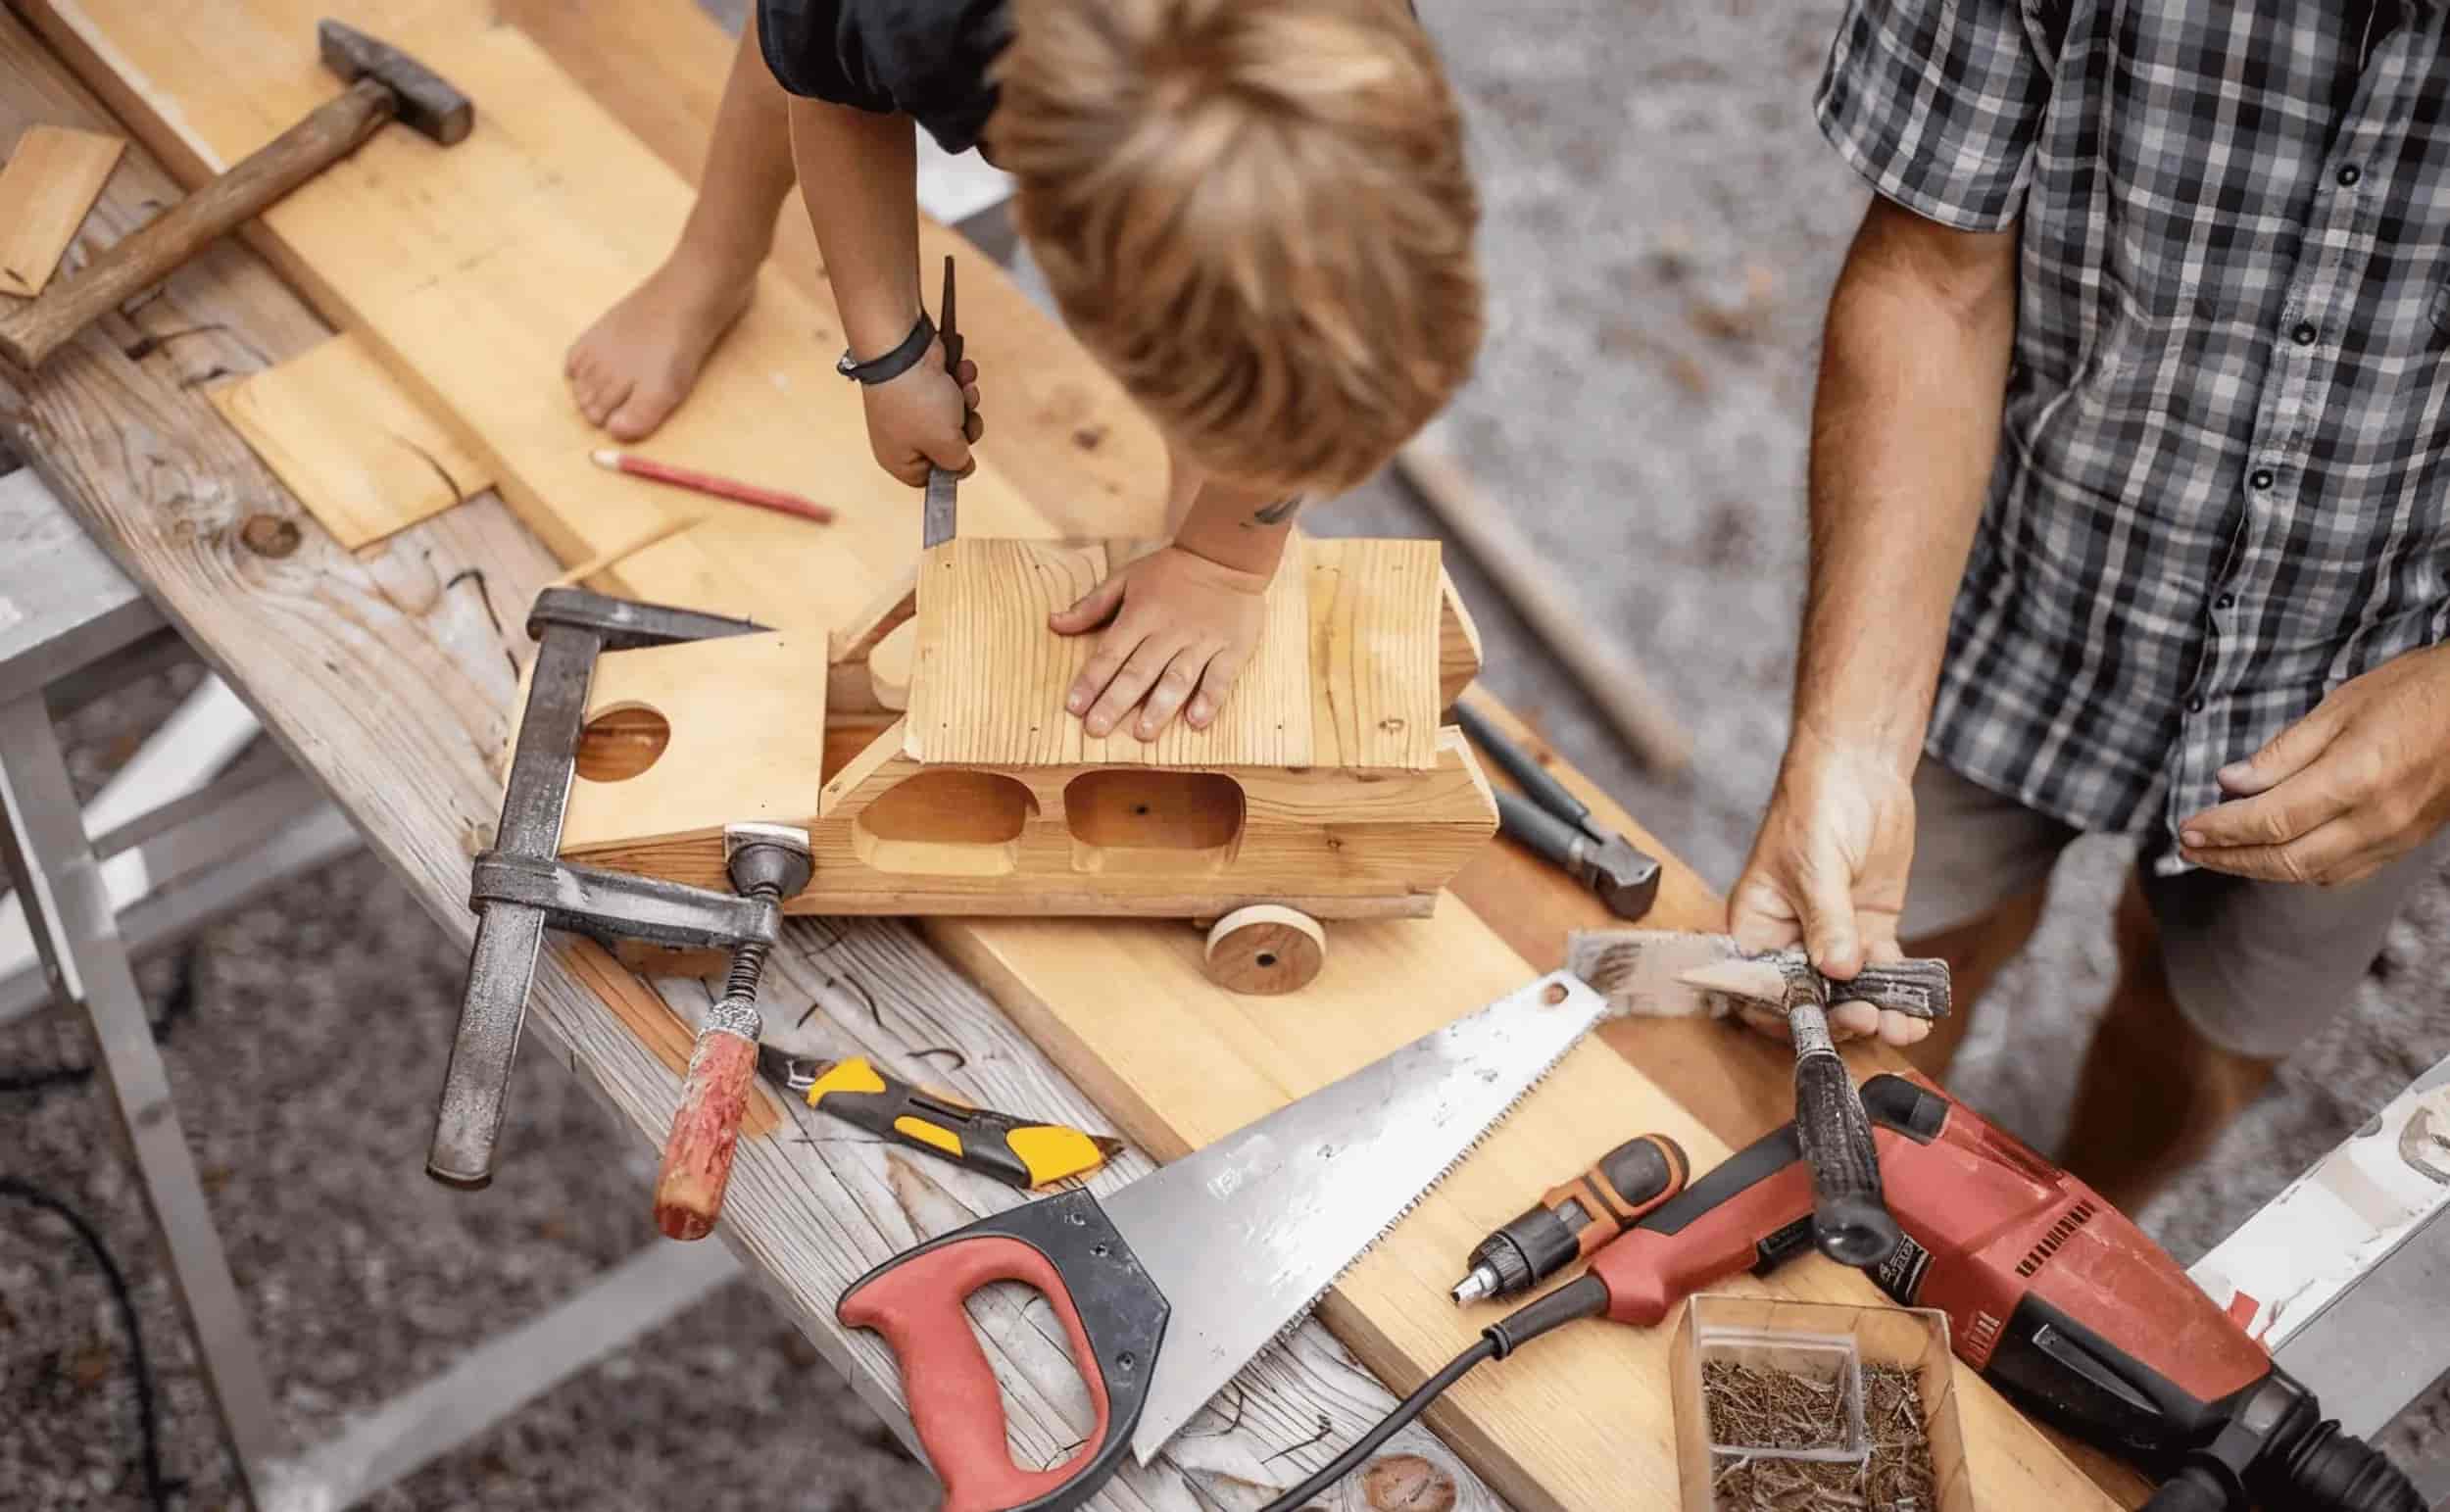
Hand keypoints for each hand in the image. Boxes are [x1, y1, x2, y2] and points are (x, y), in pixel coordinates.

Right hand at [861, 343, 980, 487]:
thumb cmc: (919, 401)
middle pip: (947, 446)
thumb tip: (963, 466)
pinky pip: (950, 389)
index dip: (950, 469)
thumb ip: (958, 464)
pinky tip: (959, 370)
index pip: (930, 479)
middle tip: (964, 418)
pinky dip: (959, 380)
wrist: (903, 347)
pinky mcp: (922, 383)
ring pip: (954, 415)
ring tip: (962, 389)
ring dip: (965, 400)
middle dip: (964, 428)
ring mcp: (911, 407)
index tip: (964, 455)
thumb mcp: (946, 445)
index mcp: (898, 458)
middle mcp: (902, 435)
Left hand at [1050, 545, 1271, 739]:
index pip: (1110, 653)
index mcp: (1141, 615)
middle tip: (1097, 729)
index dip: (1091, 681)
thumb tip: (1054, 622)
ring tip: (1143, 733)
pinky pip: (1220, 677)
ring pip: (1178, 678)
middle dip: (1116, 701)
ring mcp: (1202, 642)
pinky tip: (1196, 721)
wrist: (1227, 555)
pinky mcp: (1232, 649)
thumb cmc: (1171, 571)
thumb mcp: (1126, 578)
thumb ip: (1092, 605)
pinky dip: (1209, 699)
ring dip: (1160, 706)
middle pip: (1139, 671)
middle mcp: (1169, 632)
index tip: (1074, 707)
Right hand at [1725, 729, 1926, 1045]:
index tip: (1818, 1021)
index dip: (1784, 1013)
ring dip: (1877, 1011)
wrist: (1860, 768)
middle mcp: (1791, 938)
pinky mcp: (1869, 927)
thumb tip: (1837, 971)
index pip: (1760, 987)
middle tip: (1869, 1017)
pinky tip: (1919, 1012)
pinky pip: (1882, 971)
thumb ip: (1825, 921)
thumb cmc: (1816, 805)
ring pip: (1851, 990)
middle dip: (1841, 1014)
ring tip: (1904, 1025)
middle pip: (1810, 997)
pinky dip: (1900, 993)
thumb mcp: (1815, 865)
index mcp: (1757, 926)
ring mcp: (1833, 935)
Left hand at [2179, 643, 2449, 884]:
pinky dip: (2303, 870)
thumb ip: (2283, 753)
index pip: (2269, 820)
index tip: (2186, 829)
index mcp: (2354, 780)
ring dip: (2261, 869)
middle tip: (2190, 848)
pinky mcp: (2407, 843)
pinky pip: (2345, 872)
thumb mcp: (2340, 707)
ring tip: (2223, 853)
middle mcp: (2376, 820)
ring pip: (2313, 874)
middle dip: (2230, 858)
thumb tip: (2230, 783)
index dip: (2221, 830)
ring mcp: (2395, 837)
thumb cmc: (2415, 692)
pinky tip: (2277, 854)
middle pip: (2285, 859)